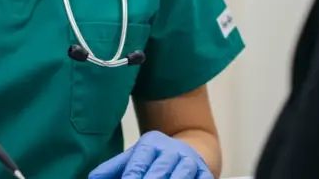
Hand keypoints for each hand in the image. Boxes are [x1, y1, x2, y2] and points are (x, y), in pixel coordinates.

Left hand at [88, 131, 212, 178]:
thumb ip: (112, 169)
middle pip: (159, 171)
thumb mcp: (134, 157)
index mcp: (150, 144)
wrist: (191, 151)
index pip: (139, 162)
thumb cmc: (155, 159)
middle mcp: (171, 151)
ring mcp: (190, 162)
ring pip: (181, 176)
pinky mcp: (206, 173)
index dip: (132, 177)